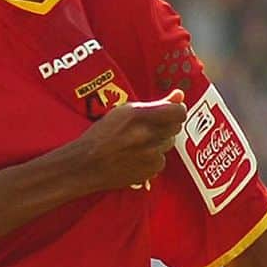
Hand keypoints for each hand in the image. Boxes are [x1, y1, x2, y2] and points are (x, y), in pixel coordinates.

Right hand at [72, 90, 186, 192]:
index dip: (177, 111)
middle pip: (175, 127)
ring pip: (168, 144)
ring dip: (158, 142)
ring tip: (138, 142)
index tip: (171, 112)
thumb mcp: (124, 111)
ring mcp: (150, 155)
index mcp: (140, 115)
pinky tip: (137, 156)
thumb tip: (179, 95)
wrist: (87, 164)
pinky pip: (162, 160)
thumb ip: (156, 104)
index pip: (178, 112)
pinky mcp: (150, 171)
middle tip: (149, 127)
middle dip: (166, 125)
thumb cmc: (101, 135)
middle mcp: (147, 135)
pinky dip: (153, 158)